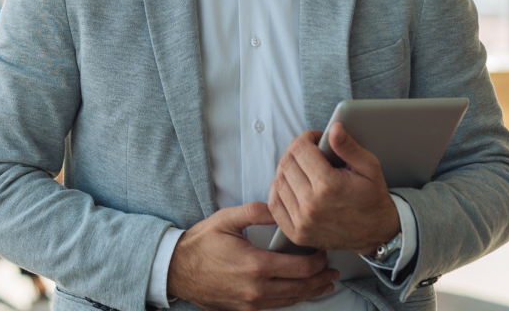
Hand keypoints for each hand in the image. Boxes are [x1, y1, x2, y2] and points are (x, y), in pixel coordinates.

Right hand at [166, 202, 338, 310]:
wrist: (176, 269)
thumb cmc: (200, 244)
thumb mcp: (226, 219)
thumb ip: (256, 212)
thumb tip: (280, 208)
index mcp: (256, 265)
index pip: (301, 268)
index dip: (318, 261)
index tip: (323, 252)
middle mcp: (257, 289)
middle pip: (301, 287)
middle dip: (321, 279)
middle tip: (332, 271)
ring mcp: (251, 303)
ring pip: (291, 300)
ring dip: (311, 292)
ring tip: (324, 284)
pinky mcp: (245, 310)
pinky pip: (276, 306)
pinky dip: (292, 299)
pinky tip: (299, 293)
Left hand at [269, 125, 399, 255]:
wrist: (377, 235)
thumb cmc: (373, 198)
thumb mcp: (369, 168)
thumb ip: (348, 147)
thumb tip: (334, 128)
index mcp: (328, 185)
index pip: (300, 149)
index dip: (306, 137)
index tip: (315, 138)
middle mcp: (311, 204)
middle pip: (287, 163)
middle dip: (296, 151)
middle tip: (308, 151)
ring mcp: (302, 221)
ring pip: (278, 182)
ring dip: (286, 169)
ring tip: (302, 167)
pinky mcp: (297, 234)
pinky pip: (275, 205)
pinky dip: (277, 191)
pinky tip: (290, 184)